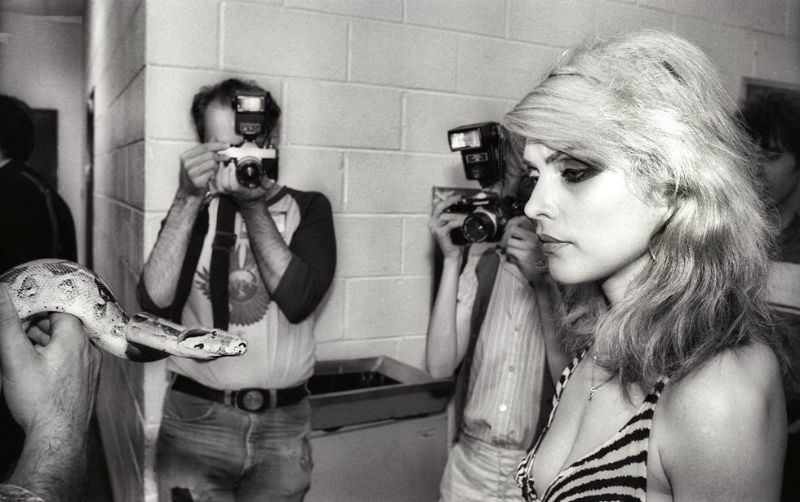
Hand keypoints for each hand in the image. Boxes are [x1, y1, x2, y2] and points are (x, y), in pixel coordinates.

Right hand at [0, 284, 100, 436]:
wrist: (58, 437)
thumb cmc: (40, 400)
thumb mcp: (15, 357)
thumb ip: (6, 323)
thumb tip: (0, 292)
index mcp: (76, 337)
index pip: (60, 306)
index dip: (38, 303)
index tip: (20, 305)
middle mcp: (88, 348)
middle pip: (63, 323)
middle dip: (38, 322)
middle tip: (16, 326)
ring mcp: (89, 365)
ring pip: (66, 341)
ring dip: (44, 339)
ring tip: (21, 345)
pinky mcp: (85, 380)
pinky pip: (70, 358)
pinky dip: (52, 355)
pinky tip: (36, 365)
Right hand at [178, 141, 228, 196]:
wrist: (188, 192)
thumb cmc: (193, 176)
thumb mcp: (197, 160)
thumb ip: (205, 149)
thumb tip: (214, 138)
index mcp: (186, 156)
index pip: (204, 146)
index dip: (217, 145)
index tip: (226, 145)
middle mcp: (187, 164)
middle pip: (209, 154)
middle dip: (220, 155)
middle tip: (227, 157)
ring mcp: (191, 173)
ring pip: (211, 164)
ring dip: (216, 166)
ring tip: (213, 170)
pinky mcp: (196, 181)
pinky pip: (211, 173)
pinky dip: (214, 174)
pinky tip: (211, 176)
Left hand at [214, 161, 275, 204]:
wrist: (251, 203)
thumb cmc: (255, 196)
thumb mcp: (264, 190)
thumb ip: (268, 184)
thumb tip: (271, 180)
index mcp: (242, 192)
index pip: (234, 185)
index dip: (232, 175)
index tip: (233, 165)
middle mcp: (233, 193)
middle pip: (224, 183)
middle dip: (225, 171)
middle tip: (228, 161)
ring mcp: (227, 192)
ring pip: (219, 183)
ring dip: (220, 172)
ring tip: (223, 163)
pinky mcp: (223, 190)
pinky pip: (216, 183)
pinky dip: (216, 175)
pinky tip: (218, 169)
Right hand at [429, 192, 466, 258]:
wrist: (453, 255)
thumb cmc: (455, 242)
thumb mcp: (456, 227)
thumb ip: (458, 217)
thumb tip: (468, 209)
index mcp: (435, 220)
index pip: (438, 204)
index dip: (446, 198)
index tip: (455, 194)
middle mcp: (433, 223)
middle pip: (439, 207)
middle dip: (449, 200)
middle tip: (459, 198)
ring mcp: (435, 229)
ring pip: (445, 215)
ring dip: (457, 214)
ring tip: (466, 214)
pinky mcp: (440, 234)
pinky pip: (449, 224)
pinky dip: (458, 222)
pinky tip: (463, 221)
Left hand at [500, 216, 547, 283]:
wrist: (543, 277)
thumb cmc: (537, 263)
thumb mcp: (532, 247)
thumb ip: (520, 238)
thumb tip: (507, 232)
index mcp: (536, 234)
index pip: (521, 220)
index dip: (510, 224)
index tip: (506, 230)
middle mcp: (533, 238)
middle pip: (512, 229)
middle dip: (505, 236)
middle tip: (505, 244)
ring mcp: (529, 246)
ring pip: (509, 241)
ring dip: (507, 248)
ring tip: (512, 254)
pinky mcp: (524, 255)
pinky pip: (510, 251)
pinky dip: (509, 255)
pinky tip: (515, 260)